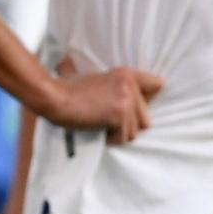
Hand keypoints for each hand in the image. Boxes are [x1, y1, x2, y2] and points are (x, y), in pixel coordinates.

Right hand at [43, 55, 163, 145]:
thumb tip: (101, 80)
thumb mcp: (92, 76)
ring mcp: (126, 100)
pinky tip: (99, 131)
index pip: (157, 85)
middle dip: (128, 125)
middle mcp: (130, 86)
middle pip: (145, 118)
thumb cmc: (67, 88)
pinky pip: (123, 137)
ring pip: (134, 131)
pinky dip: (111, 139)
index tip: (138, 109)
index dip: (149, 100)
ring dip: (118, 134)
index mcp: (126, 74)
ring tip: (102, 127)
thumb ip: (107, 81)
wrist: (55, 97)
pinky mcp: (119, 115)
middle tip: (111, 123)